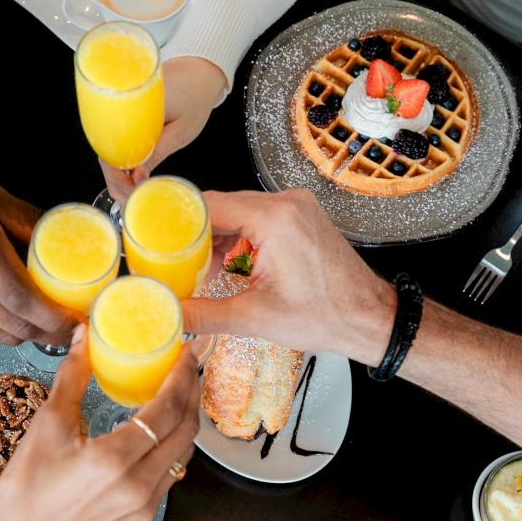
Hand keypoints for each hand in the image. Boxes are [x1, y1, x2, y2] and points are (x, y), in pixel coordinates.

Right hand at [0, 177, 73, 344]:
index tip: (76, 320)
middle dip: (50, 334)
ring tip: (44, 323)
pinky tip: (7, 314)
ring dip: (26, 335)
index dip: (54, 317)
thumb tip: (58, 233)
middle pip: (15, 325)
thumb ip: (21, 216)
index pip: (22, 297)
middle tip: (70, 328)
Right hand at [0, 329, 198, 520]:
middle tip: (186, 366)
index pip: (167, 410)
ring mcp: (145, 505)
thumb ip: (72, 377)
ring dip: (186, 420)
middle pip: (186, 430)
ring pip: (183, 453)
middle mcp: (138, 485)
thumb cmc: (25, 491)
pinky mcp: (142, 516)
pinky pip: (171, 473)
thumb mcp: (46, 427)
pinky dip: (173, 445)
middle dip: (191, 394)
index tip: (184, 353)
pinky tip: (161, 427)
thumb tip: (85, 336)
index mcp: (114, 461)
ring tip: (178, 391)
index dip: (181, 378)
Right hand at [99, 55, 226, 203]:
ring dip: (116, 170)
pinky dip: (120, 157)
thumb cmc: (196, 94)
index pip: (110, 145)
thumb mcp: (182, 130)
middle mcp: (121, 104)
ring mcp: (122, 108)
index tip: (126, 192)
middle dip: (114, 177)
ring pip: (109, 145)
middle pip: (105, 148)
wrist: (201, 68)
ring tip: (128, 192)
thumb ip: (158, 151)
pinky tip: (129, 174)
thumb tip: (138, 178)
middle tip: (127, 199)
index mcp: (133, 105)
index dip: (114, 173)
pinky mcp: (127, 113)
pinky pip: (117, 137)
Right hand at [181, 188, 394, 363]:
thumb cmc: (325, 315)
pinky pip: (258, 217)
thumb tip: (168, 314)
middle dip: (196, 232)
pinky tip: (228, 265)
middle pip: (223, 205)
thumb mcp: (256, 318)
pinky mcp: (301, 217)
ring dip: (217, 237)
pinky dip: (239, 237)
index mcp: (275, 218)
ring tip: (200, 269)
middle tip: (171, 258)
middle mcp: (287, 203)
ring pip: (239, 211)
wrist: (367, 317)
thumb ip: (205, 313)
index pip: (210, 204)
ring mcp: (296, 207)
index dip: (178, 219)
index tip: (154, 233)